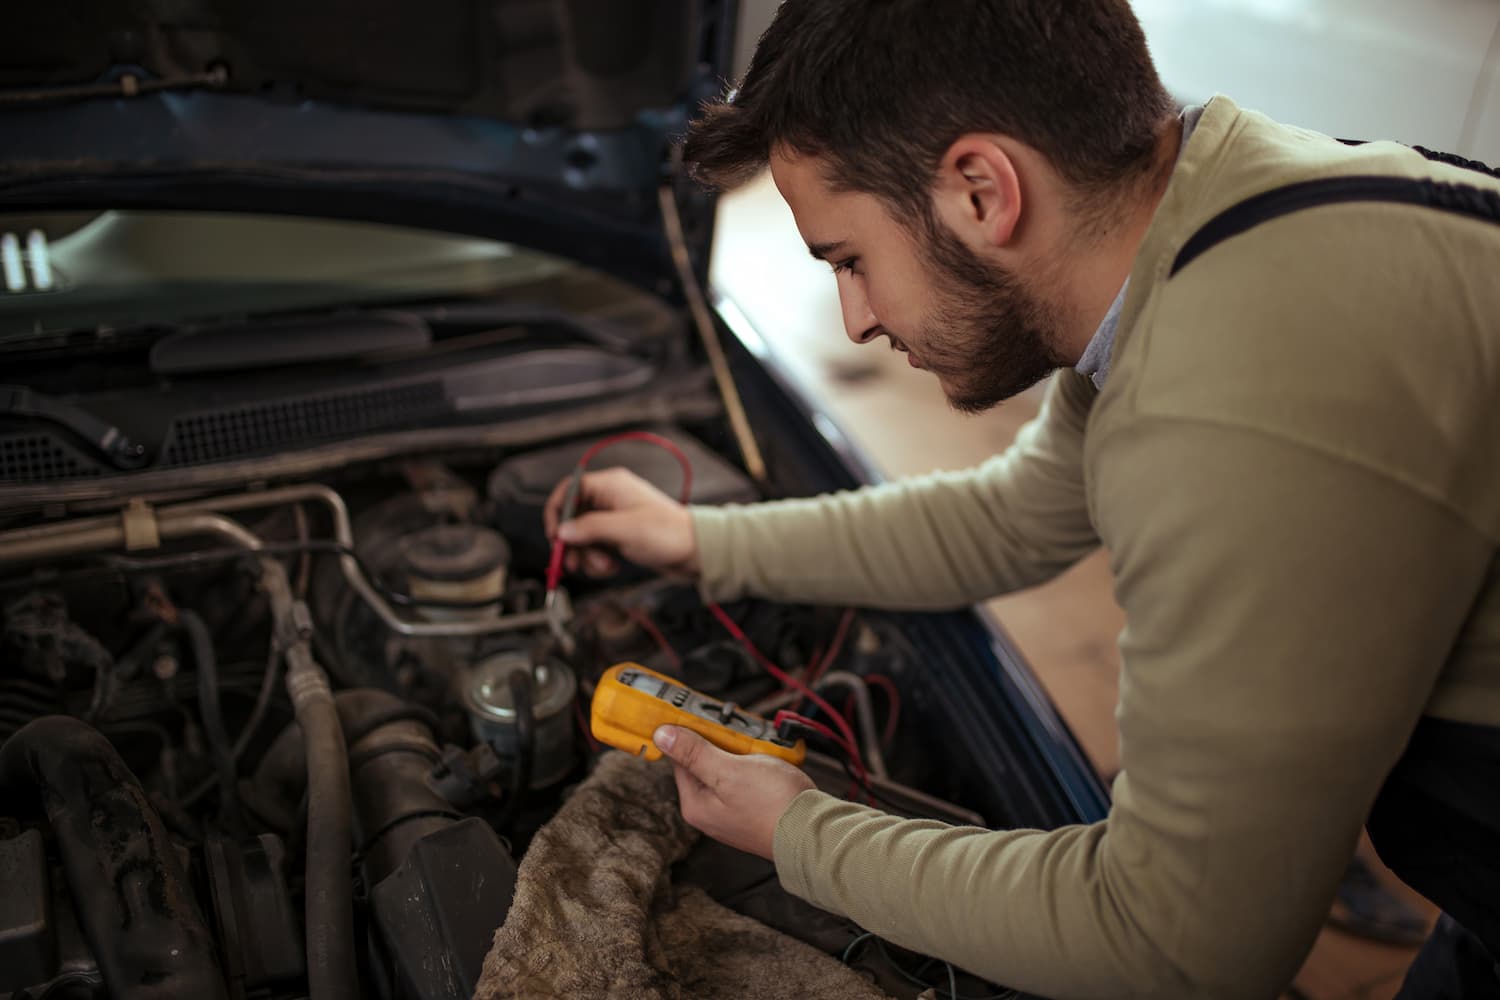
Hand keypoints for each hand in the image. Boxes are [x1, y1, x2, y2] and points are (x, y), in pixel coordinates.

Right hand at [543, 468, 700, 578]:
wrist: (696, 551)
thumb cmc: (668, 533)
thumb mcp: (625, 530)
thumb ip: (590, 529)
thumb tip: (562, 532)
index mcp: (610, 485)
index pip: (569, 491)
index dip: (556, 513)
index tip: (555, 537)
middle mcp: (610, 498)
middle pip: (573, 517)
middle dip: (572, 542)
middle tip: (573, 563)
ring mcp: (614, 517)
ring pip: (583, 535)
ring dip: (587, 555)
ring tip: (604, 566)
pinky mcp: (619, 535)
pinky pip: (596, 546)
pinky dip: (598, 559)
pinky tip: (611, 567)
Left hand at [653, 724, 815, 858]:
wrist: (812, 829)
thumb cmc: (772, 805)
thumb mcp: (727, 771)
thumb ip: (693, 752)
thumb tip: (662, 736)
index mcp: (696, 804)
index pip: (681, 759)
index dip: (693, 735)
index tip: (706, 718)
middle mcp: (711, 811)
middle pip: (707, 761)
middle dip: (725, 743)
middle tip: (742, 735)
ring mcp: (733, 810)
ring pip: (731, 766)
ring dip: (745, 751)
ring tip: (761, 749)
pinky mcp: (754, 808)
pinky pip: (750, 776)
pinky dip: (759, 764)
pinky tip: (771, 761)